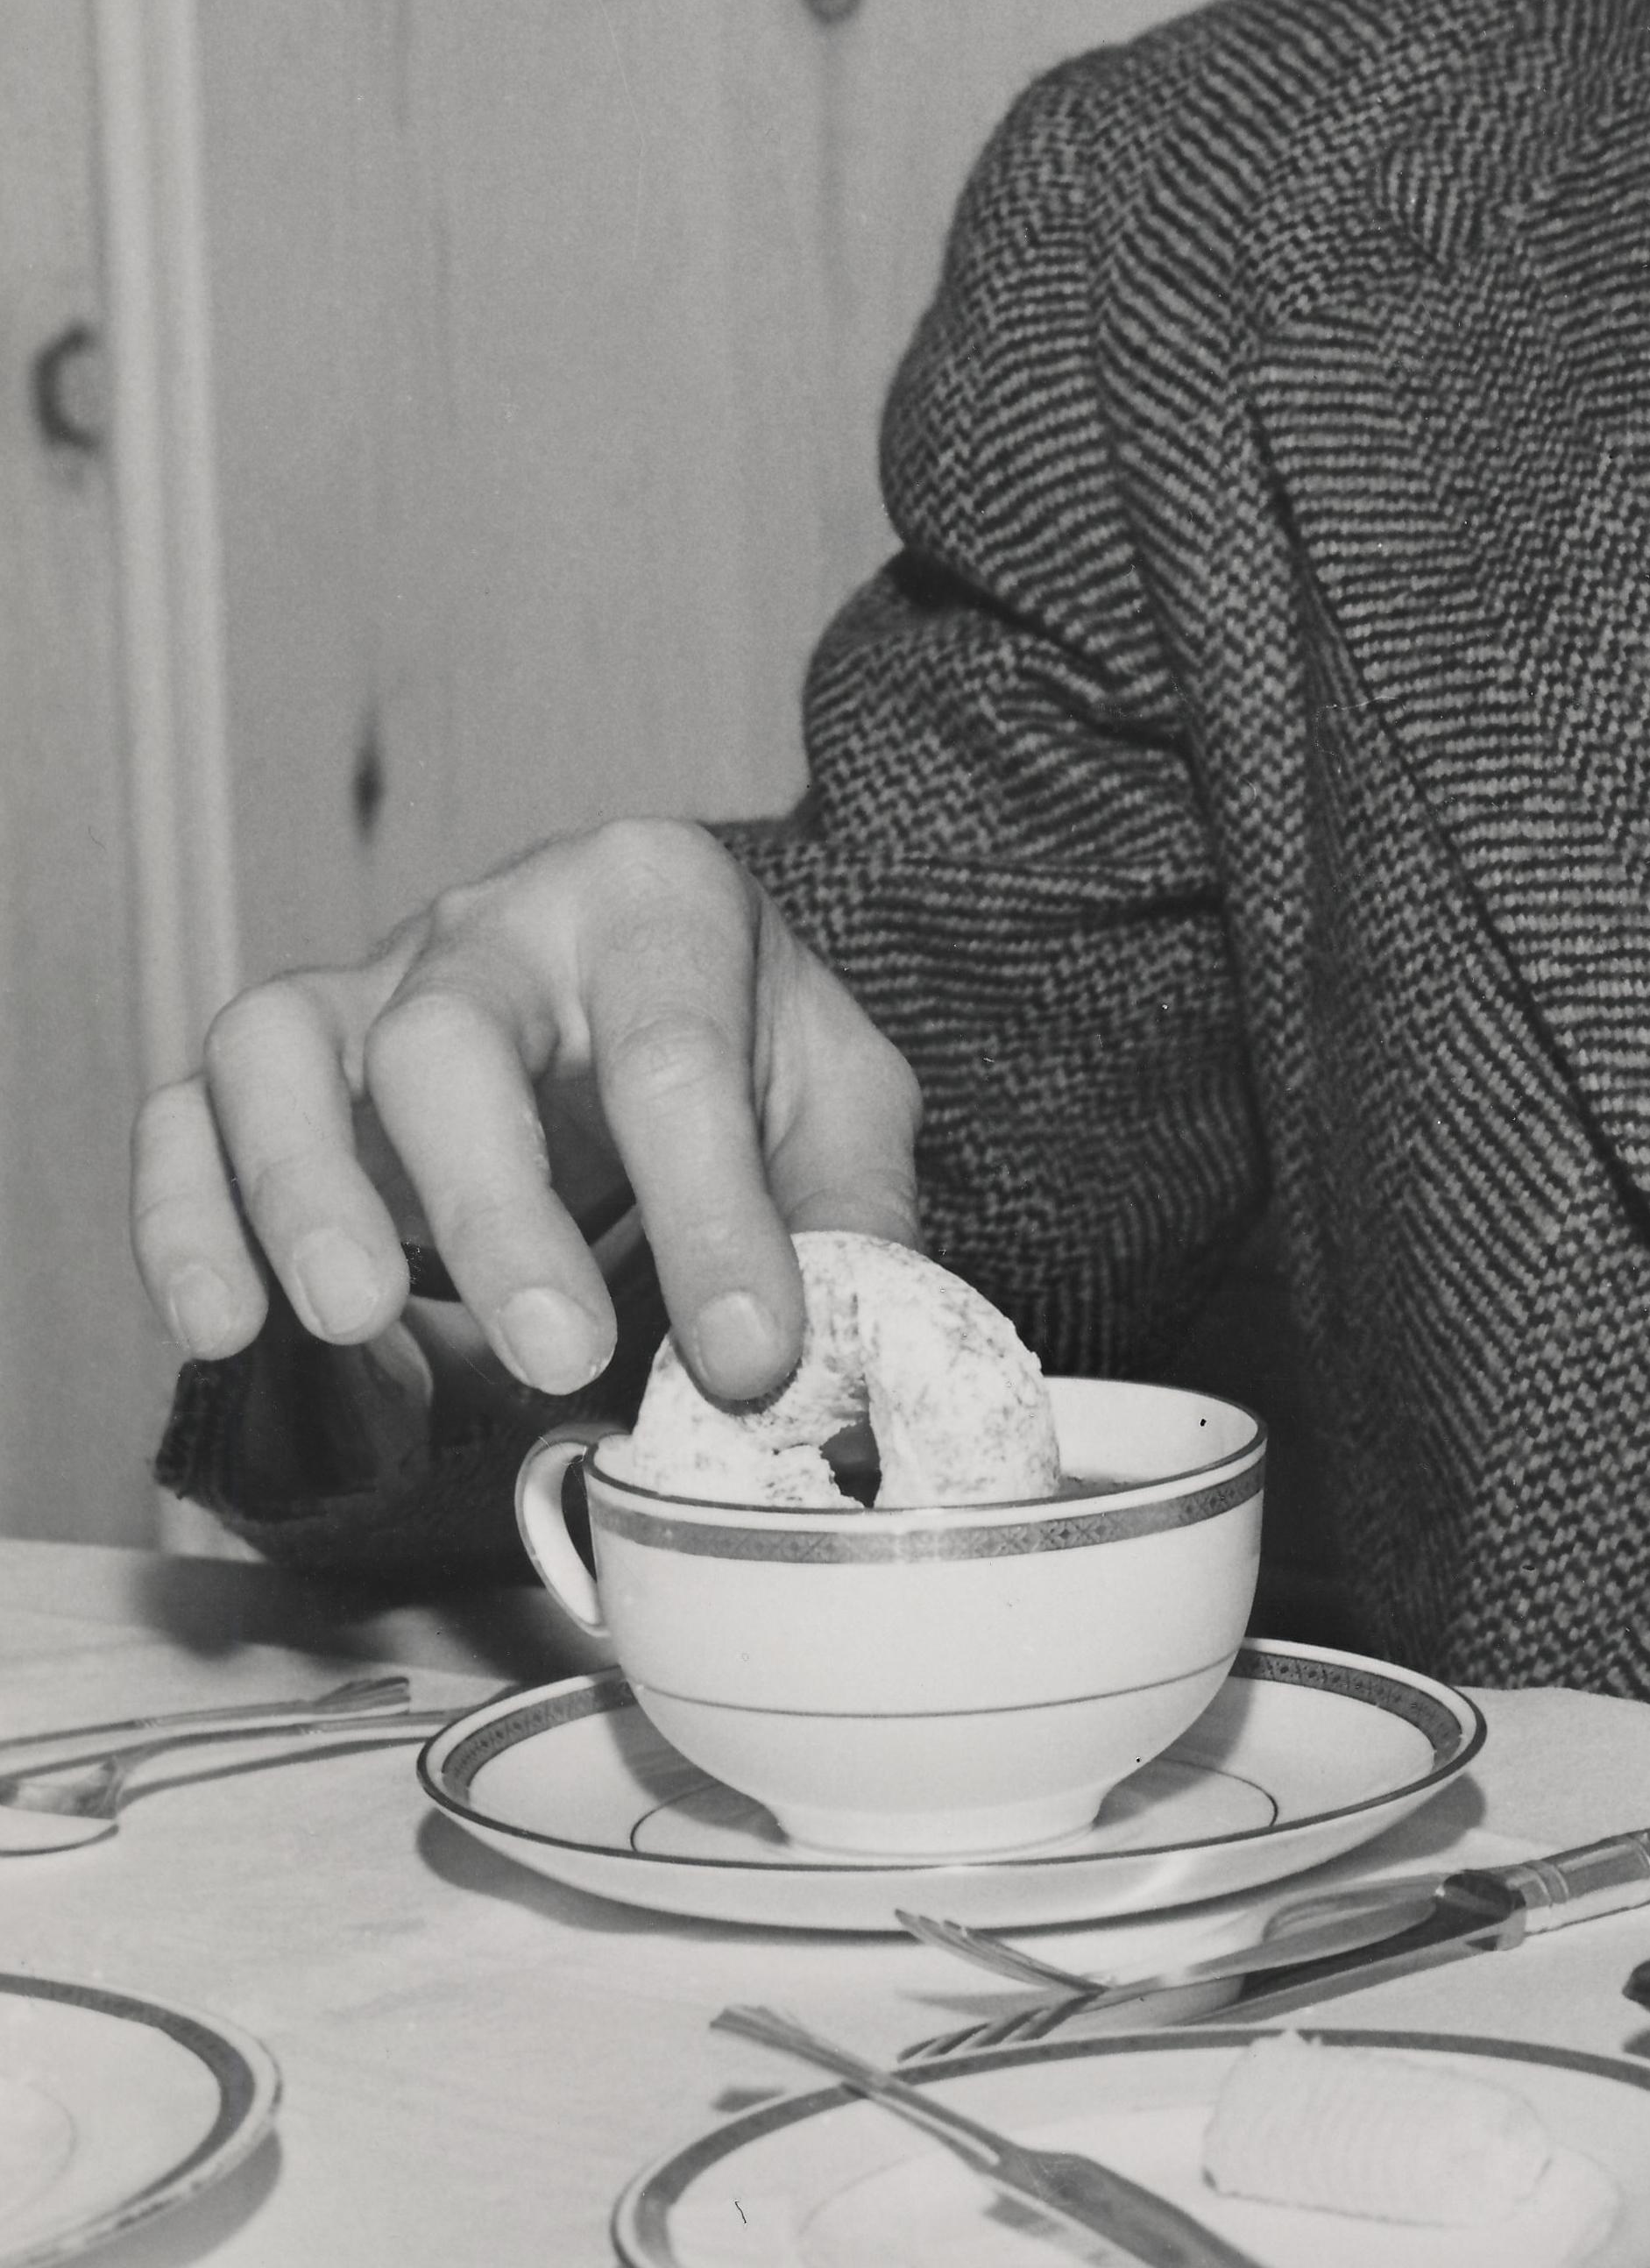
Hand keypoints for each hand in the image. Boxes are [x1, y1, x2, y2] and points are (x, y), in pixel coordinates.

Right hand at [131, 823, 917, 1415]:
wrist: (645, 982)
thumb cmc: (742, 1042)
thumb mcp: (840, 1098)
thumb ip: (849, 1216)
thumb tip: (829, 1361)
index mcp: (655, 905)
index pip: (675, 1058)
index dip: (715, 1219)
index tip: (749, 1357)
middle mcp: (492, 925)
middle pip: (450, 1042)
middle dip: (495, 1208)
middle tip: (557, 1355)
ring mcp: (364, 985)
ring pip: (277, 1049)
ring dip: (299, 1193)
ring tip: (355, 1322)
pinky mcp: (274, 1062)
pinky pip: (188, 1114)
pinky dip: (183, 1218)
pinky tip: (225, 1330)